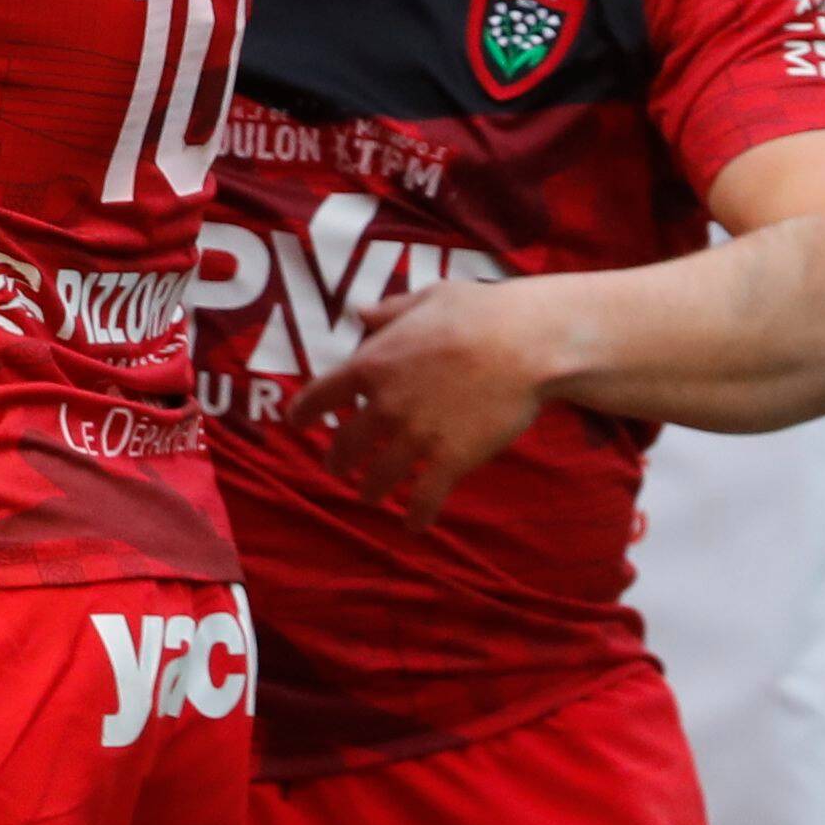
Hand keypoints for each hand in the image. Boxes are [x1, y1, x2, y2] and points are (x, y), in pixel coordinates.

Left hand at [287, 276, 559, 516]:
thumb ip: (389, 311)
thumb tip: (359, 313)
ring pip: (380, 476)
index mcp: (373, 363)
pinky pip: (425, 498)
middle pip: (347, 443)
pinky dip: (417, 516)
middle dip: (338, 459)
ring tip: (370, 495)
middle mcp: (385, 405)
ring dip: (371, 489)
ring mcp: (416, 436)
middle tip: (337, 467)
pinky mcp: (450, 460)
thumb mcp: (427, 297)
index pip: (322, 394)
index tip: (297, 422)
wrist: (527, 343)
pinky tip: (414, 526)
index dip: (306, 411)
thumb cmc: (481, 311)